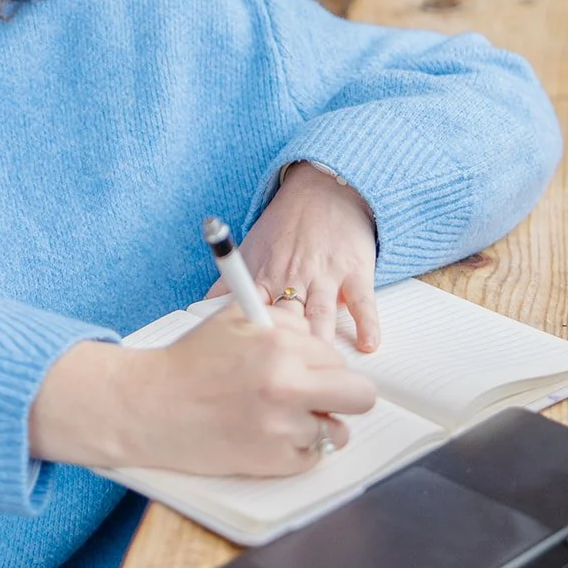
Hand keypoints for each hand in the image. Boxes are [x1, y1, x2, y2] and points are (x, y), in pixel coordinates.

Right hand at [28, 307, 376, 477]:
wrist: (151, 406)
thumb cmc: (189, 362)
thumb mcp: (234, 320)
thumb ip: (282, 321)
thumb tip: (316, 335)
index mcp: (280, 344)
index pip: (339, 358)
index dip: (323, 364)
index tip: (307, 370)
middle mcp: (288, 385)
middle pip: (360, 396)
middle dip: (342, 395)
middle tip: (317, 396)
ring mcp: (284, 427)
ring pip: (338, 431)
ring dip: (319, 425)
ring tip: (286, 417)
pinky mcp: (275, 461)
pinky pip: (312, 456)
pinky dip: (296, 449)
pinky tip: (268, 435)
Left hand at [206, 162, 379, 350]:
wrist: (323, 189)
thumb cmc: (287, 226)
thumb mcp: (251, 252)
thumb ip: (228, 285)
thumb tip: (199, 311)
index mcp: (265, 277)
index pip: (252, 313)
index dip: (249, 339)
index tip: (246, 365)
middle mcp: (293, 277)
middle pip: (287, 320)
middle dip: (288, 349)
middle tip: (288, 378)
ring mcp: (325, 275)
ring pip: (321, 312)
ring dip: (321, 338)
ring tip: (323, 367)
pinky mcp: (355, 270)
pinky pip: (363, 300)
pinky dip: (366, 322)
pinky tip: (368, 343)